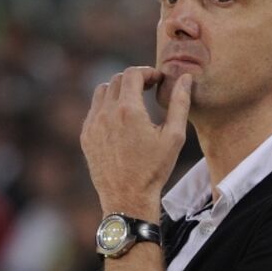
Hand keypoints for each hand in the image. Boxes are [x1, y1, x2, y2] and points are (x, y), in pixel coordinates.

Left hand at [81, 67, 191, 218]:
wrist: (128, 198)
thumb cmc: (154, 170)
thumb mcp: (174, 137)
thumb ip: (180, 103)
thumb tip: (185, 78)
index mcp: (128, 110)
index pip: (133, 74)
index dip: (147, 72)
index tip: (157, 80)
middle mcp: (106, 114)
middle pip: (117, 80)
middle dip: (134, 79)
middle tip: (148, 88)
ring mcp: (92, 125)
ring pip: (102, 92)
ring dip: (118, 90)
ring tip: (133, 101)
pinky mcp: (86, 136)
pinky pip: (93, 111)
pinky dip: (106, 107)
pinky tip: (120, 119)